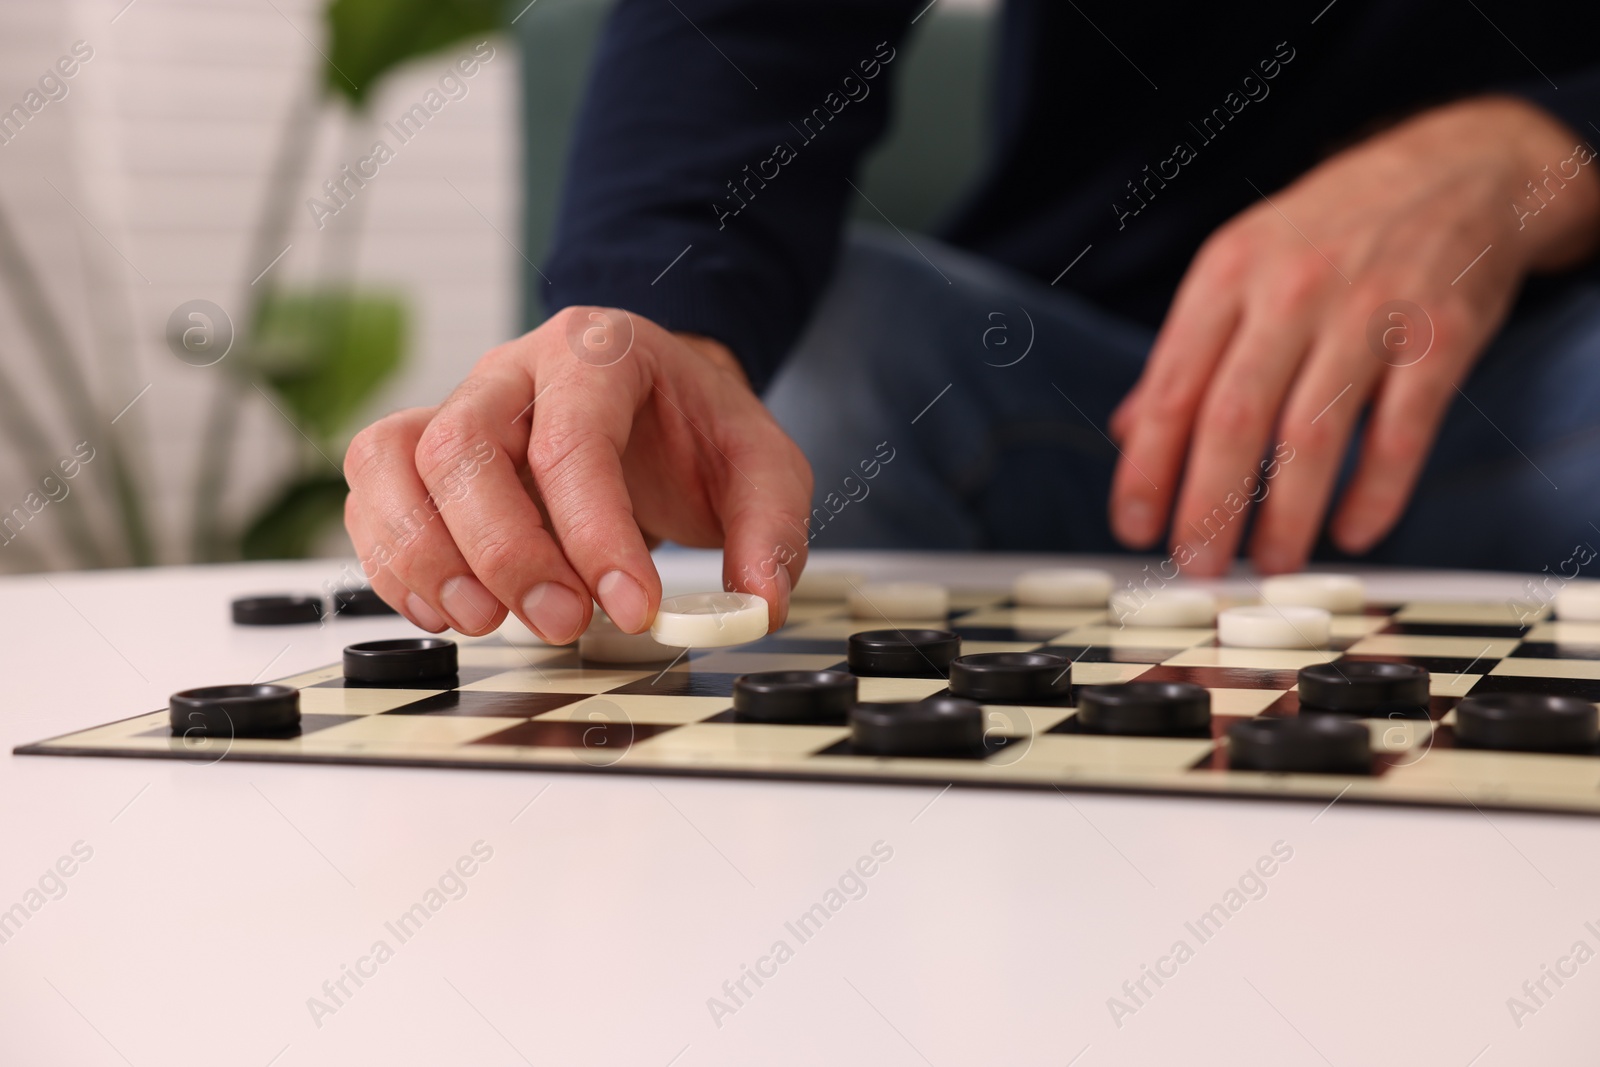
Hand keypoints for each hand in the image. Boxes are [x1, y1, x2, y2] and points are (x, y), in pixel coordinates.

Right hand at [343, 308, 813, 639]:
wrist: (658, 398)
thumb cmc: (697, 428)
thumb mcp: (763, 465)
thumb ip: (770, 531)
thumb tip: (754, 607)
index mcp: (599, 353)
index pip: (574, 439)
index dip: (595, 533)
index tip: (632, 608)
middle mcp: (513, 371)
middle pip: (463, 447)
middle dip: (506, 553)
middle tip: (563, 624)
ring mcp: (459, 407)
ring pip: (393, 461)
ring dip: (425, 556)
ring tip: (487, 622)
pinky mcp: (426, 457)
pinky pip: (374, 497)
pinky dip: (394, 564)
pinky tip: (449, 611)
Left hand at [1108, 96, 1599, 575]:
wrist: (1458, 166)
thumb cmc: (1329, 231)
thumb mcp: (1240, 267)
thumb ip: (1185, 352)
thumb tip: (1126, 432)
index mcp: (1226, 277)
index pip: (1170, 390)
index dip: (1146, 469)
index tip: (1133, 527)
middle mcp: (1291, 291)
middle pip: (1233, 420)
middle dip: (1208, 507)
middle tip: (1198, 566)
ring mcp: (1369, 311)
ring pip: (1312, 434)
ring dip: (1286, 515)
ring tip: (1270, 564)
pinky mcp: (1441, 335)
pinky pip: (1402, 431)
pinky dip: (1376, 491)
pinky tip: (1353, 532)